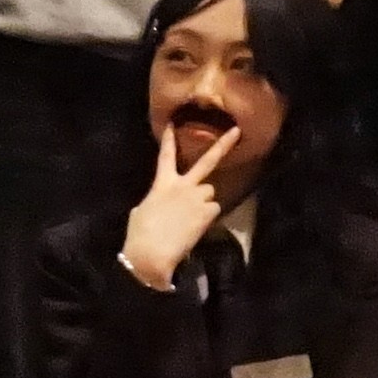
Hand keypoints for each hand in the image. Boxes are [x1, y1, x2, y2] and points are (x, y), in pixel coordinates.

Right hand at [121, 124, 231, 287]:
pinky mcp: (207, 212)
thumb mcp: (142, 211)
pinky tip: (196, 227)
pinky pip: (213, 210)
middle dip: (223, 145)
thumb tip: (162, 205)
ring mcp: (197, 197)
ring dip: (204, 201)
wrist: (151, 252)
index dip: (170, 140)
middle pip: (207, 162)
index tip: (174, 125)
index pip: (166, 156)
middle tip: (237, 131)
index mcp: (162, 184)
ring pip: (209, 193)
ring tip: (191, 217)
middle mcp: (183, 185)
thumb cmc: (140, 234)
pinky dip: (207, 217)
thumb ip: (156, 201)